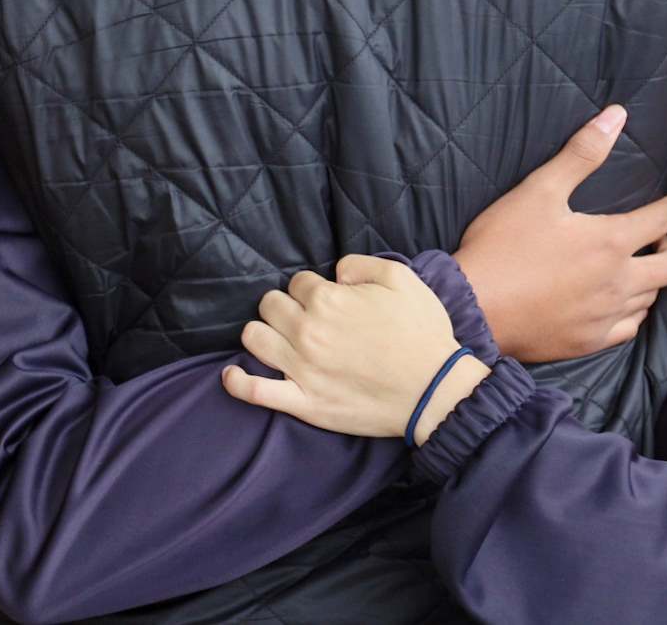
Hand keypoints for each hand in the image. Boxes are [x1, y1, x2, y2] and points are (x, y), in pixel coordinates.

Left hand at [223, 254, 490, 444]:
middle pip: (270, 305)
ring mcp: (301, 369)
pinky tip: (231, 374)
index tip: (327, 299)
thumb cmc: (422, 332)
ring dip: (261, 332)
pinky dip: (237, 382)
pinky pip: (255, 391)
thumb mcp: (401, 278)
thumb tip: (335, 273)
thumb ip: (361, 264)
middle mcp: (307, 331)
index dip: (312, 288)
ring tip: (277, 337)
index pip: (298, 282)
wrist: (435, 390)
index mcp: (328, 300)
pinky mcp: (304, 403)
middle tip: (304, 317)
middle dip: (284, 305)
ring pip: (254, 339)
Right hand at [453, 105, 666, 362]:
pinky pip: (629, 329)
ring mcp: (606, 316)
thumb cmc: (504, 245)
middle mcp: (619, 282)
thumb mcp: (539, 190)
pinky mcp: (590, 342)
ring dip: (651, 280)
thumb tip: (617, 115)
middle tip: (657, 239)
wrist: (473, 308)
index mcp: (612, 241)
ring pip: (651, 299)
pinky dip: (632, 312)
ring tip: (637, 267)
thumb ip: (581, 154)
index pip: (662, 220)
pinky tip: (618, 304)